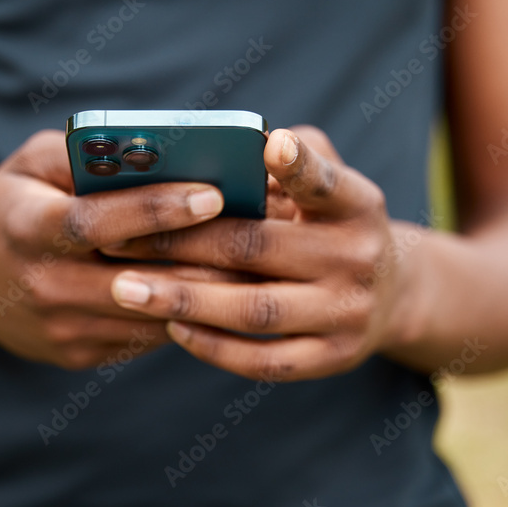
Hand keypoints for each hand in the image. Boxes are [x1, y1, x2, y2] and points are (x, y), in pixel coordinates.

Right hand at [0, 129, 243, 369]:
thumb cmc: (15, 204)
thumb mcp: (30, 165)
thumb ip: (82, 154)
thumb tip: (150, 150)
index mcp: (25, 228)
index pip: (97, 222)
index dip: (156, 208)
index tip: (213, 193)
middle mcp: (41, 284)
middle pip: (136, 275)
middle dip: (202, 254)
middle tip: (260, 231)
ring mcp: (61, 328)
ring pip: (151, 312)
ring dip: (206, 289)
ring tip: (256, 260)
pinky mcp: (79, 354)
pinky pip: (145, 335)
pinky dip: (185, 312)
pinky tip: (222, 289)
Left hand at [102, 126, 415, 381]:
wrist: (390, 294)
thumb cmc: (331, 224)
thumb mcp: (330, 185)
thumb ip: (288, 159)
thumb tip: (221, 152)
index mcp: (357, 205)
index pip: (327, 183)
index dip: (300, 165)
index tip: (270, 145)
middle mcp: (358, 258)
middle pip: (259, 248)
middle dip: (181, 243)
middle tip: (117, 238)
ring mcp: (348, 313)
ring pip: (255, 310)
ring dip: (184, 299)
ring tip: (126, 289)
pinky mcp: (333, 358)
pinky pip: (265, 361)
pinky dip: (215, 346)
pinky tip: (172, 327)